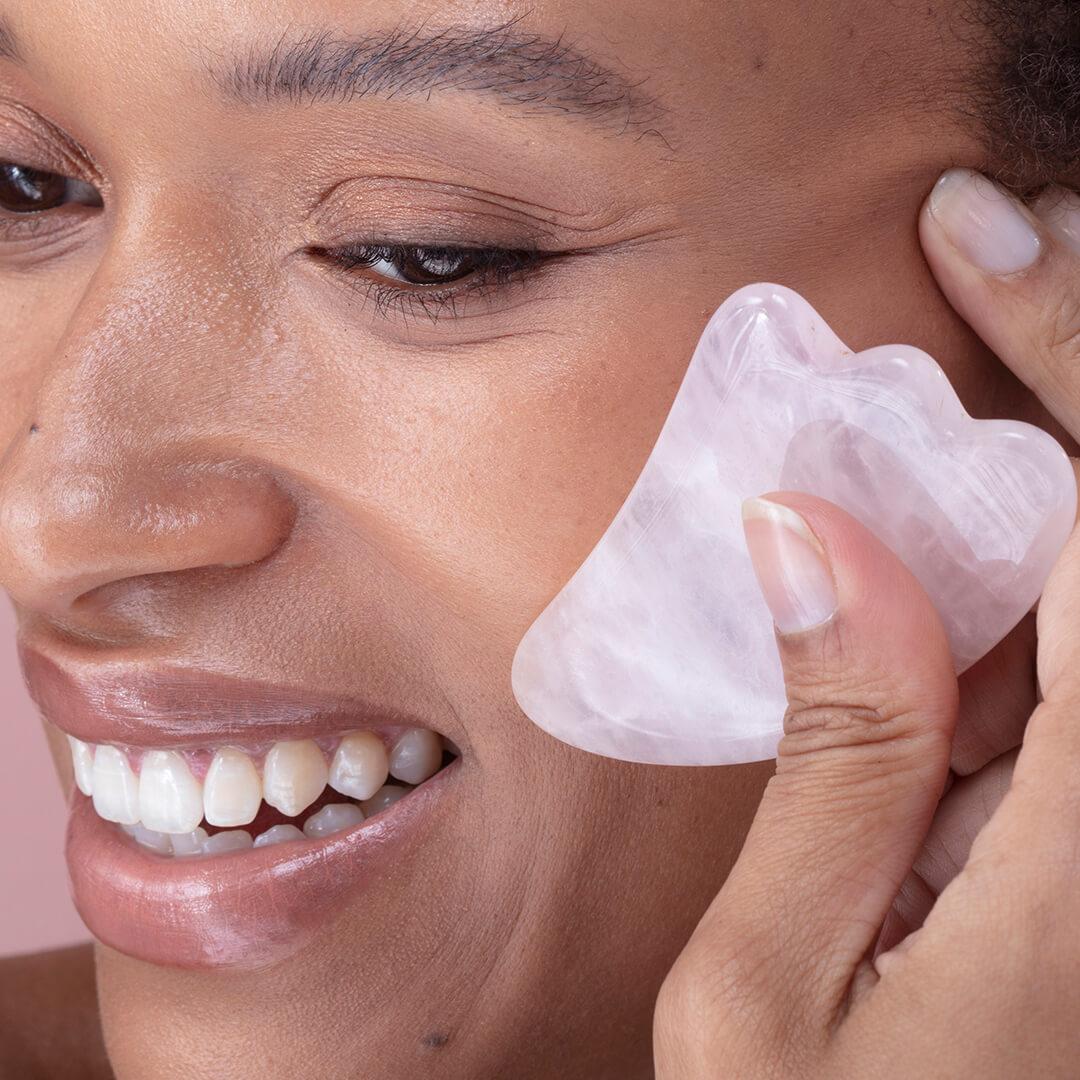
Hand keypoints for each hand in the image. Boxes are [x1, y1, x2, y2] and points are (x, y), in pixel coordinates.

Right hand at [653, 170, 1079, 1077]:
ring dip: (1029, 485)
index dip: (1066, 359)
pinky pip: (1069, 678)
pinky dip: (1017, 595)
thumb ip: (833, 756)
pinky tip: (920, 588)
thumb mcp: (775, 991)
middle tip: (992, 252)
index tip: (977, 234)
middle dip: (1070, 375)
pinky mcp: (1078, 848)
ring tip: (921, 417)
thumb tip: (813, 535)